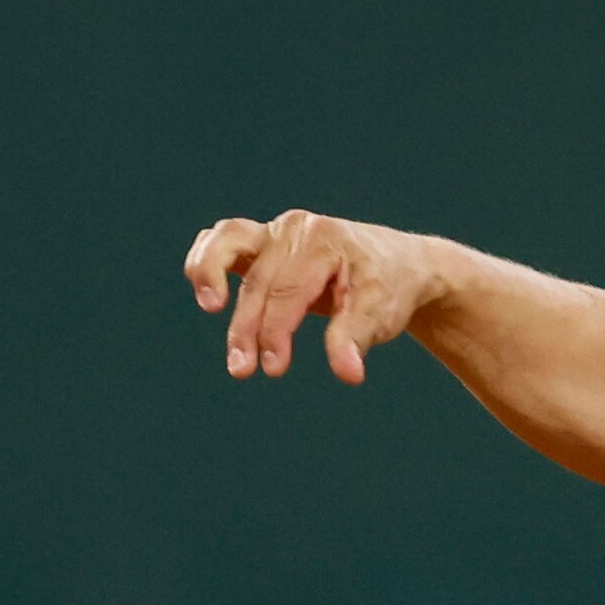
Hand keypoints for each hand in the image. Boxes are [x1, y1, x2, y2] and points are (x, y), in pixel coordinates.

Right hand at [184, 210, 448, 383]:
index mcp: (324, 241)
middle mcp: (295, 230)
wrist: (398, 264)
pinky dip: (206, 259)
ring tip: (209, 307)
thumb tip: (347, 374)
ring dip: (208, 277)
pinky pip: (222, 239)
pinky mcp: (263, 241)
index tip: (273, 369)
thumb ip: (356, 339)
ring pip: (226, 242)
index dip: (276, 331)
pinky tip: (205, 292)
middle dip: (247, 328)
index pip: (288, 292)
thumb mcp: (382, 313)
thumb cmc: (389, 288)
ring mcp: (275, 231)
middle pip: (259, 281)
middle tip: (242, 370)